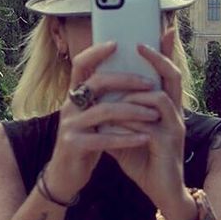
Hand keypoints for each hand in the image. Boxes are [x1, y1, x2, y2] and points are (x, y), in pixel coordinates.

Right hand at [43, 41, 160, 202]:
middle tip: (151, 85)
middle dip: (126, 81)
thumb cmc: (86, 144)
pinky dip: (126, 138)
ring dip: (133, 111)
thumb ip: (104, 100)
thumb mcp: (92, 118)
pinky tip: (145, 138)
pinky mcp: (73, 145)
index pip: (81, 64)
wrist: (64, 176)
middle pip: (96, 83)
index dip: (96, 52)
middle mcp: (69, 106)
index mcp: (75, 96)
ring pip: (104, 111)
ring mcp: (69, 125)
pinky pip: (103, 139)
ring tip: (155, 115)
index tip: (117, 43)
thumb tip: (127, 78)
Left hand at [103, 27, 191, 216]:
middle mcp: (174, 114)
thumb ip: (114, 117)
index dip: (166, 53)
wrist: (162, 194)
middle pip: (172, 77)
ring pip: (158, 98)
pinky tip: (118, 123)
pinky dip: (131, 120)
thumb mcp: (125, 135)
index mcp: (166, 110)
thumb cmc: (145, 163)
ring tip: (118, 98)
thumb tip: (92, 101)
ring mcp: (174, 128)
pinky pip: (150, 125)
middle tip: (139, 44)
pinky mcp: (168, 144)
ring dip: (136, 95)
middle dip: (158, 58)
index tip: (163, 30)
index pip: (168, 75)